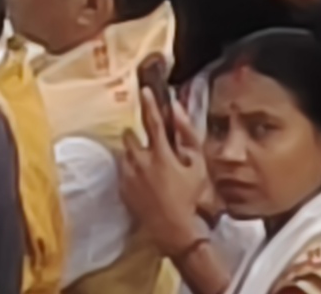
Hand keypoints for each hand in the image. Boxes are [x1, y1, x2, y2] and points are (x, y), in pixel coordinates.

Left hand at [113, 82, 216, 260]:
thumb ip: (188, 135)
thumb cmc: (191, 197)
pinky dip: (130, 170)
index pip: (152, 121)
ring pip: (125, 154)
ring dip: (134, 153)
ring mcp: (129, 177)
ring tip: (148, 165)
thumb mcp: (198, 166)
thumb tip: (177, 110)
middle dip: (137, 135)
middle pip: (130, 136)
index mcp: (161, 154)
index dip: (149, 103)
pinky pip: (122, 171)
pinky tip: (144, 180)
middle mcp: (140, 162)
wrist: (174, 230)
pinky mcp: (122, 190)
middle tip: (150, 144)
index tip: (144, 90)